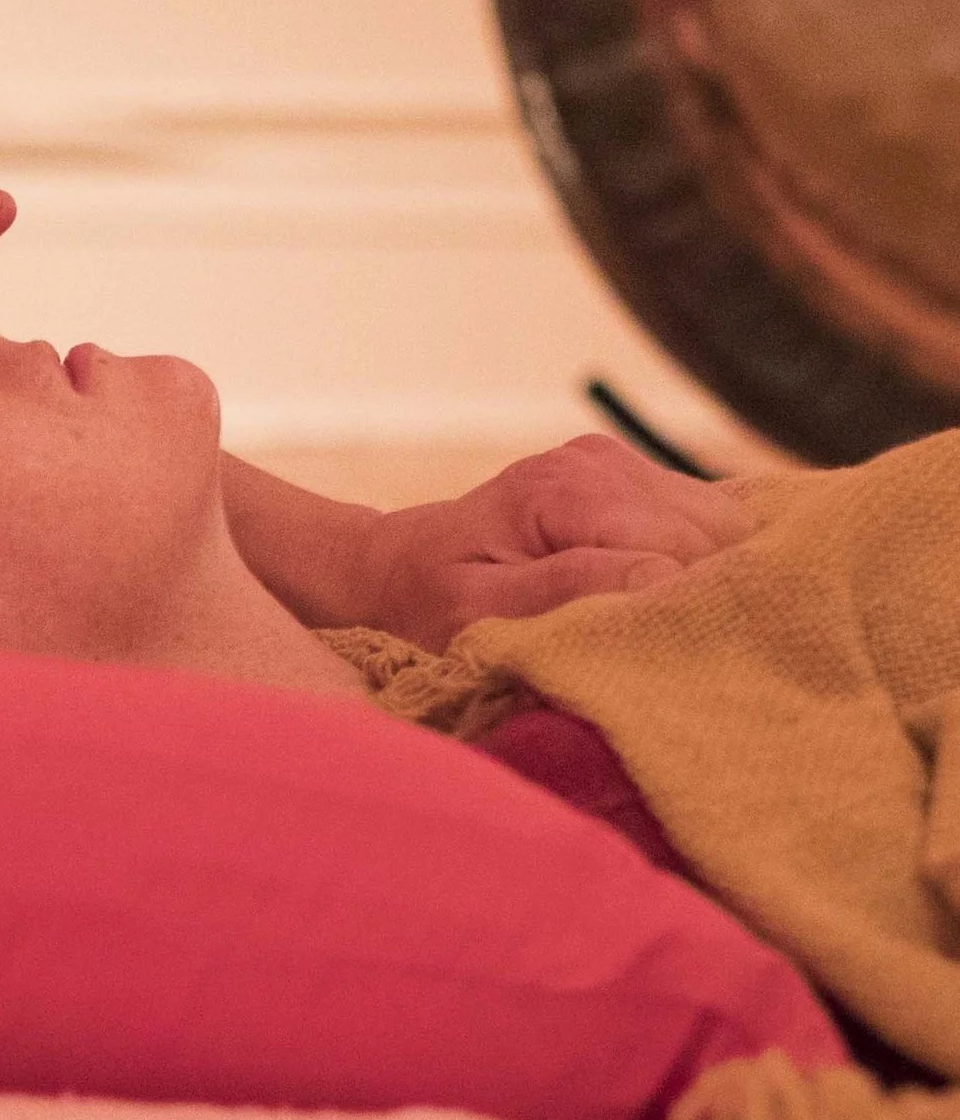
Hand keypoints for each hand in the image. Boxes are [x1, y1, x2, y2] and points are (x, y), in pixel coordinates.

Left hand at [353, 434, 757, 648]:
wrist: (397, 566)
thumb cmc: (426, 603)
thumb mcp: (473, 613)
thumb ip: (563, 592)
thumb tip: (659, 578)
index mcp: (562, 491)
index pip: (679, 551)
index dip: (682, 608)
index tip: (665, 656)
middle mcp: (596, 463)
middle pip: (713, 533)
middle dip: (701, 591)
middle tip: (666, 646)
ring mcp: (616, 463)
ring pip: (721, 523)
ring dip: (702, 575)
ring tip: (654, 621)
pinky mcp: (628, 475)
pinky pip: (702, 517)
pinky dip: (694, 558)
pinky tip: (658, 591)